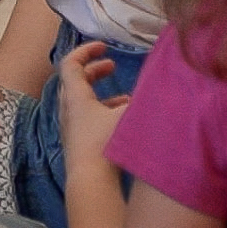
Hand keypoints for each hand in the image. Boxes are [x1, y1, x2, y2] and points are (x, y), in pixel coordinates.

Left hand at [54, 37, 129, 180]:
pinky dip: (103, 111)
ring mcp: (70, 127)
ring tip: (126, 96)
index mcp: (75, 96)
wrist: (90, 181)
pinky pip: (87, 117)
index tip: (104, 46)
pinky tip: (124, 119)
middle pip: (75, 80)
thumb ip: (142, 98)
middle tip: (112, 66)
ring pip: (82, 100)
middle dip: (94, 70)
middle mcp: (67, 109)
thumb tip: (158, 87)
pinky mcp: (77, 142)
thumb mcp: (127, 115)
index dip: (85, 50)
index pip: (70, 63)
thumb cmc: (105, 144)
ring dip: (101, 93)